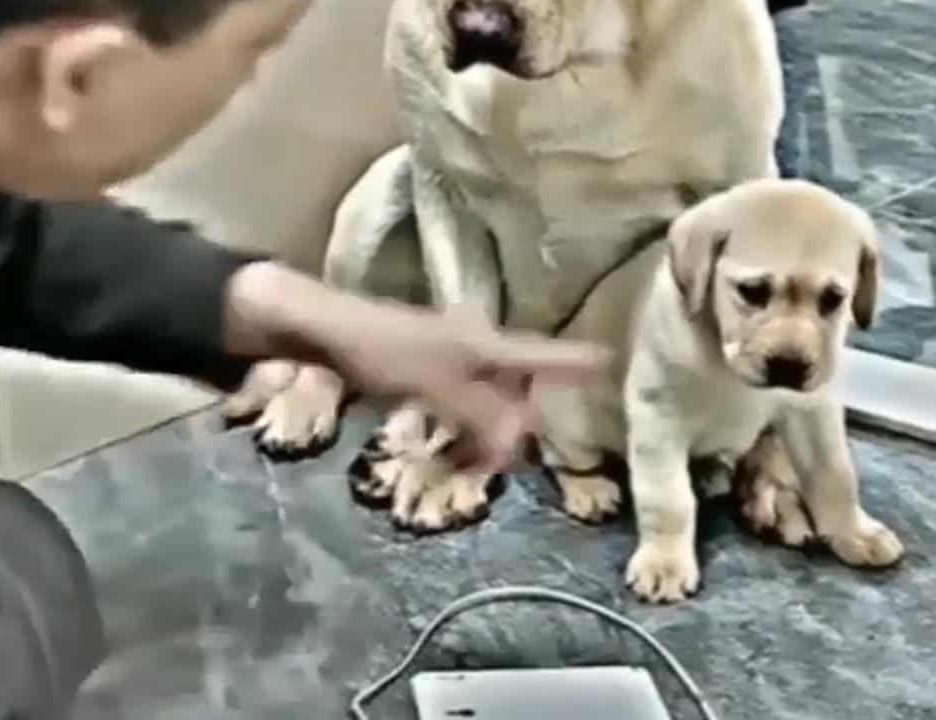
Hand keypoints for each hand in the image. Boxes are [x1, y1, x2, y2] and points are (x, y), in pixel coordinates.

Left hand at [225, 263, 609, 472]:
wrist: (320, 328)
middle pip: (519, 389)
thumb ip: (478, 414)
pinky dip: (464, 428)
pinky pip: (464, 404)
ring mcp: (453, 358)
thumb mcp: (433, 385)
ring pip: (490, 400)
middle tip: (502, 464)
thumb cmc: (377, 348)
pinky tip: (452, 448)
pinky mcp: (430, 372)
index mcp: (487, 344)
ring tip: (473, 465)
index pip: (545, 354)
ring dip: (488, 434)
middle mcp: (478, 347)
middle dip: (519, 426)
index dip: (579, 363)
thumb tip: (519, 441)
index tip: (616, 363)